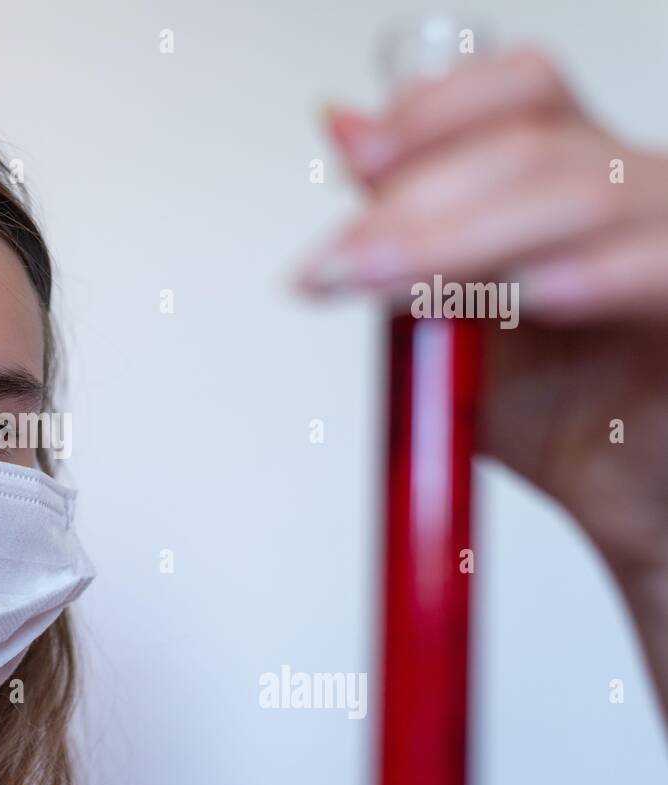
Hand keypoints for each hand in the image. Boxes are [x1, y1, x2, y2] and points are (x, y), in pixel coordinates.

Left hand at [295, 48, 667, 706]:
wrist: (637, 506)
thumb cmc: (564, 415)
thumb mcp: (455, 317)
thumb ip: (405, 229)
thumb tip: (344, 130)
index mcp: (575, 178)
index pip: (517, 91)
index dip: (434, 112)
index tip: (355, 163)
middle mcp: (635, 192)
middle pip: (528, 144)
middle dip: (411, 204)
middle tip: (336, 265)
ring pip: (585, 193)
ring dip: (463, 241)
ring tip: (386, 284)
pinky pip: (665, 263)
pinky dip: (595, 274)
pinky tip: (527, 296)